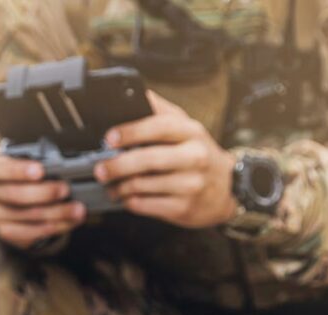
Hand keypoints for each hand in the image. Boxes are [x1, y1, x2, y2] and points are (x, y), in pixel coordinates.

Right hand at [0, 155, 85, 249]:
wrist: (8, 195)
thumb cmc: (21, 173)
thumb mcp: (23, 162)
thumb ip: (36, 163)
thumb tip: (62, 169)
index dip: (20, 170)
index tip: (41, 170)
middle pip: (13, 195)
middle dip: (44, 193)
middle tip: (65, 190)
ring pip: (24, 217)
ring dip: (55, 213)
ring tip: (77, 210)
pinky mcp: (4, 231)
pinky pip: (27, 233)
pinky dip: (51, 228)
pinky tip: (67, 223)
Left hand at [97, 91, 236, 227]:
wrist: (227, 188)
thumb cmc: (197, 154)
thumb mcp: (186, 128)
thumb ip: (159, 111)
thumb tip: (133, 93)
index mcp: (191, 132)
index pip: (161, 126)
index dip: (132, 131)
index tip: (109, 137)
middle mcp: (195, 157)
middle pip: (149, 159)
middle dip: (118, 165)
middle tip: (100, 169)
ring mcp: (191, 184)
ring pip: (143, 185)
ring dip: (119, 186)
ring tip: (110, 184)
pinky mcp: (184, 208)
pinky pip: (145, 205)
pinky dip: (129, 201)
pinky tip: (125, 197)